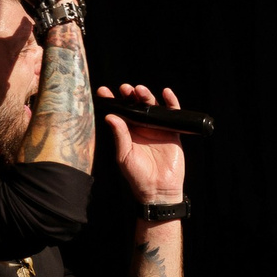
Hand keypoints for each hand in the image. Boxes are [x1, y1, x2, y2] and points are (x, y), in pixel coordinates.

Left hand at [100, 83, 185, 204]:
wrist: (159, 188)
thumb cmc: (138, 175)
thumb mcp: (124, 155)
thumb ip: (120, 135)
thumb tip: (110, 116)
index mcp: (127, 132)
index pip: (118, 112)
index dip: (112, 101)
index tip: (104, 91)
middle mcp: (141, 128)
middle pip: (136, 105)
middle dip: (130, 95)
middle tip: (125, 89)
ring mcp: (157, 128)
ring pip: (152, 106)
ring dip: (147, 96)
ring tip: (140, 90)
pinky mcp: (172, 131)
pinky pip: (172, 114)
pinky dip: (171, 102)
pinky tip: (166, 93)